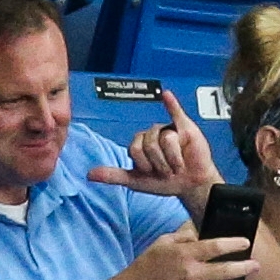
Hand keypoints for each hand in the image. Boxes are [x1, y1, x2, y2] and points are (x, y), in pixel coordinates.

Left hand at [86, 89, 224, 202]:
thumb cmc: (165, 182)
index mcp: (139, 144)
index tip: (154, 174)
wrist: (190, 185)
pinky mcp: (184, 127)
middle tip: (169, 170)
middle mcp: (152, 134)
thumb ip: (114, 176)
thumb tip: (89, 175)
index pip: (135, 149)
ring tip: (179, 164)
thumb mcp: (136, 181)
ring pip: (166, 139)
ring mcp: (168, 129)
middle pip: (149, 144)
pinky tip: (166, 95)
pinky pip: (176, 112)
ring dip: (173, 159)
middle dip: (161, 163)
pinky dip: (171, 103)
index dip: (146, 165)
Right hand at [107, 225, 256, 279]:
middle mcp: (190, 272)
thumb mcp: (164, 241)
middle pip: (224, 270)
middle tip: (255, 265)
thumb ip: (184, 234)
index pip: (215, 246)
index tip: (245, 242)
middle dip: (243, 267)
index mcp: (185, 253)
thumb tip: (200, 230)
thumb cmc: (148, 264)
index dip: (233, 244)